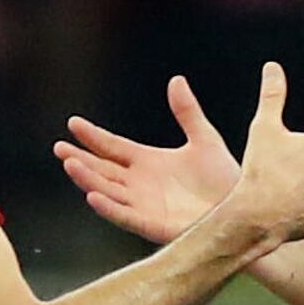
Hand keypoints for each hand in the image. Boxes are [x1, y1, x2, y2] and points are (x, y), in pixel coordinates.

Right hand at [55, 75, 242, 243]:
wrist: (244, 209)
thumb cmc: (224, 178)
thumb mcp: (204, 139)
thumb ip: (187, 112)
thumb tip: (176, 80)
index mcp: (148, 162)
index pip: (113, 147)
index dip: (93, 136)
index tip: (73, 122)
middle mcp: (140, 184)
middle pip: (102, 170)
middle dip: (80, 159)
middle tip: (59, 148)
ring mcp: (144, 205)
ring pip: (107, 191)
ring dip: (88, 179)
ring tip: (70, 164)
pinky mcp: (152, 224)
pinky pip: (124, 216)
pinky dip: (108, 207)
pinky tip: (92, 196)